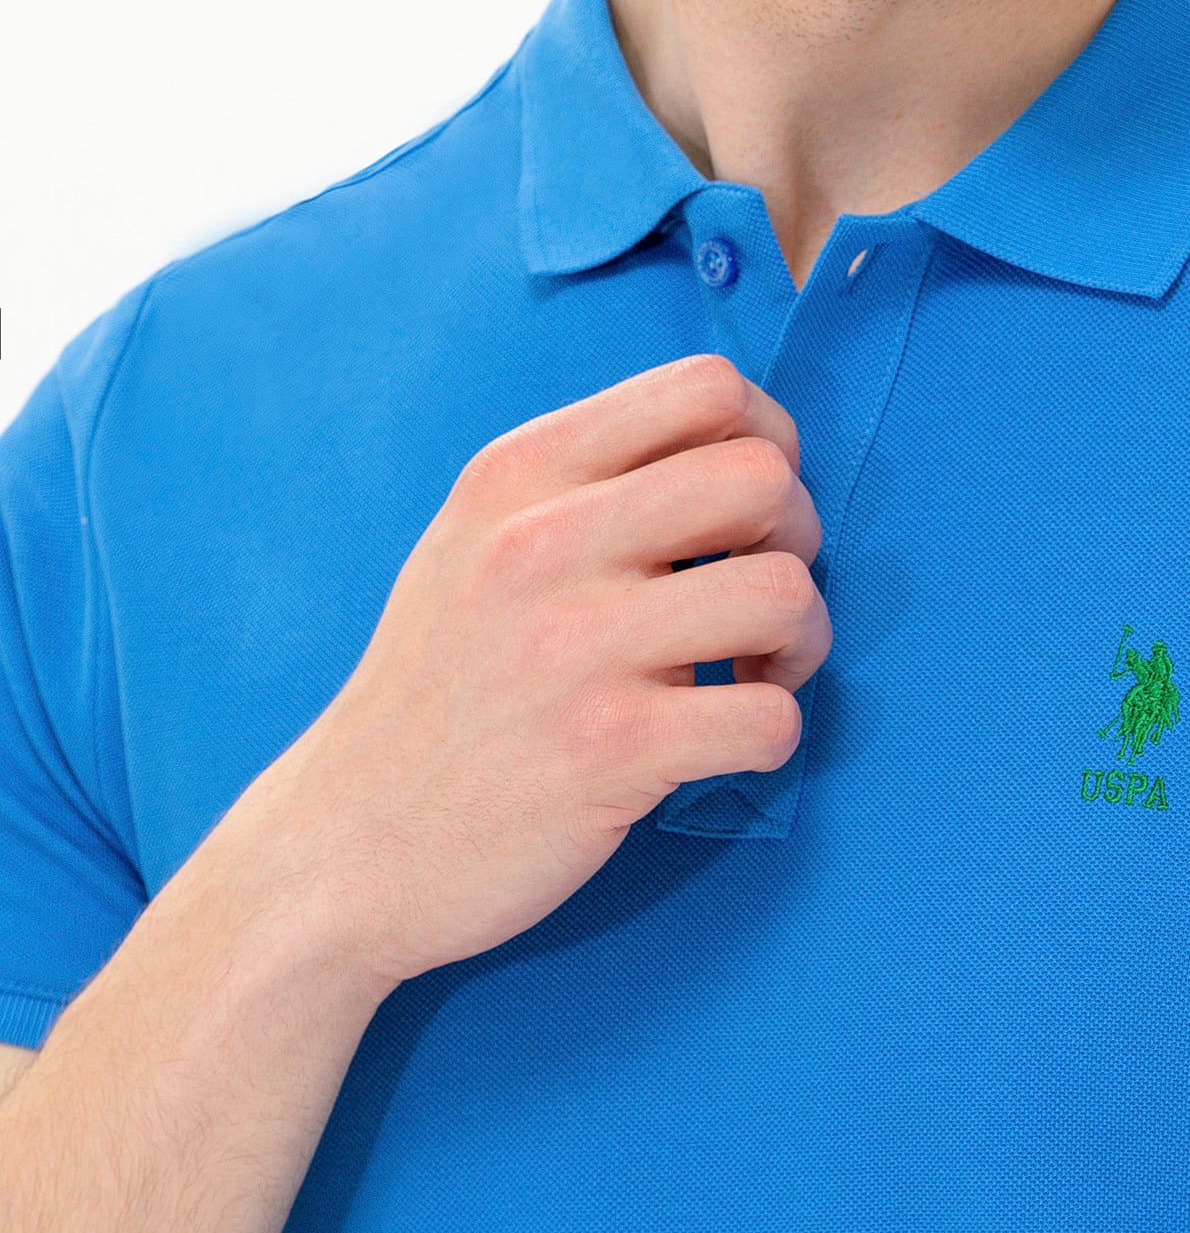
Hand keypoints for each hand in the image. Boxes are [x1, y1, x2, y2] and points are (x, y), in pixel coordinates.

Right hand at [231, 354, 828, 988]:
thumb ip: (587, 480)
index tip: (747, 512)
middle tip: (758, 601)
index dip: (769, 440)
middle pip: (764, 477)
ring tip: (751, 675)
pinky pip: (769, 718)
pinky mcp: (608, 751)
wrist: (343, 846)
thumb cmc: (440, 689)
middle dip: (797, 538)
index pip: (708, 386)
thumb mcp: (474, 540)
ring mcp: (574, 647)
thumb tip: (740, 445)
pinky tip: (720, 745)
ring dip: (802, 643)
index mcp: (518, 473)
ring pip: (783, 593)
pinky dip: (772, 735)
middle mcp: (542, 542)